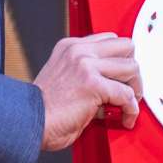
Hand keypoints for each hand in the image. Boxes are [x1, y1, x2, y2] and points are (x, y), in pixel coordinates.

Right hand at [36, 33, 139, 149]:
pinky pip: (126, 94)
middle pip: (126, 46)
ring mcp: (86, 66)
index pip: (110, 40)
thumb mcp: (63, 77)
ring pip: (132, 67)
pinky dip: (131, 109)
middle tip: (129, 90)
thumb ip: (86, 71)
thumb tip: (113, 82)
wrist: (27, 122)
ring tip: (126, 105)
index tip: (121, 79)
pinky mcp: (93, 85)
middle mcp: (79, 51)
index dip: (120, 60)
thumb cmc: (44, 109)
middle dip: (132, 70)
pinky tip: (126, 118)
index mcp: (70, 47)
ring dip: (135, 89)